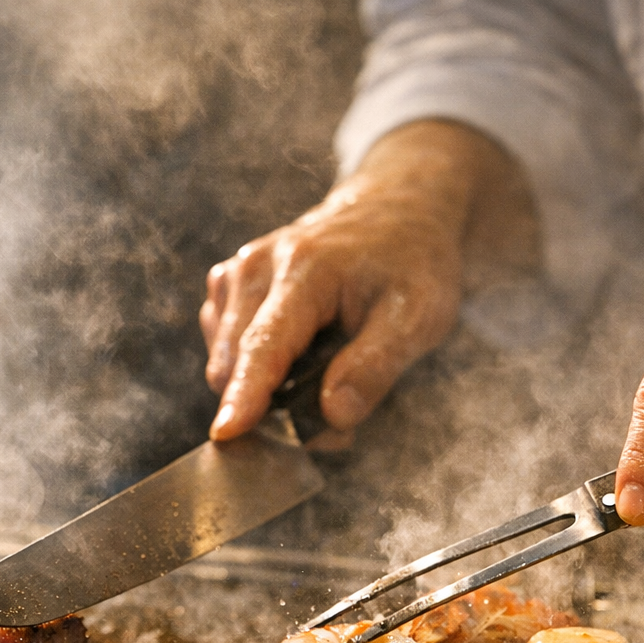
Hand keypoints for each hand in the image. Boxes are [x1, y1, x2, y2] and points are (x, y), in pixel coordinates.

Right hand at [202, 120, 519, 443]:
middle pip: (236, 362)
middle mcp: (257, 267)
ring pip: (225, 361)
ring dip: (264, 389)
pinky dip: (255, 368)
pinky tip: (298, 356)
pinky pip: (224, 347)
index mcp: (305, 270)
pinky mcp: (229, 283)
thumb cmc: (412, 261)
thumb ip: (375, 366)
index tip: (225, 433)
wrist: (395, 209)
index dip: (245, 394)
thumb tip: (332, 415)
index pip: (265, 344)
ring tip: (324, 378)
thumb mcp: (419, 315)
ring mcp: (237, 273)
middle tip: (337, 418)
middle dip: (273, 406)